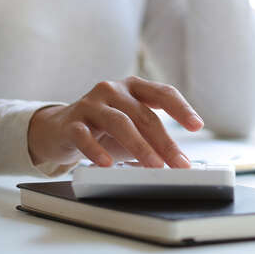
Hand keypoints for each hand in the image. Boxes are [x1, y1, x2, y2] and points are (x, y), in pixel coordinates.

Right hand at [27, 76, 203, 168]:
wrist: (57, 130)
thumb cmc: (103, 129)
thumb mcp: (132, 130)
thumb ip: (152, 140)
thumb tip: (179, 162)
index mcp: (133, 87)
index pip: (163, 93)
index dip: (182, 108)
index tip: (197, 126)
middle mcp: (113, 89)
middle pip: (144, 114)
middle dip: (165, 141)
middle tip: (179, 163)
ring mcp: (90, 104)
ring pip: (119, 122)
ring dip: (140, 146)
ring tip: (154, 166)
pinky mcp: (70, 122)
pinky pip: (84, 136)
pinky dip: (97, 150)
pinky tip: (107, 165)